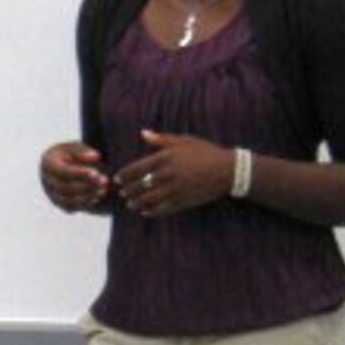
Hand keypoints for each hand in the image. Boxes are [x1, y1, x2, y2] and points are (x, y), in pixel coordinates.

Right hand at [40, 142, 108, 212]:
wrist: (64, 165)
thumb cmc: (73, 154)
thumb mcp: (77, 147)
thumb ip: (84, 151)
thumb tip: (95, 156)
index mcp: (48, 162)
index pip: (61, 171)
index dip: (79, 173)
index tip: (96, 172)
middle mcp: (46, 180)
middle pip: (64, 188)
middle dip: (86, 186)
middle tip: (105, 181)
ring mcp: (50, 193)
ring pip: (66, 200)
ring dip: (86, 197)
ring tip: (103, 189)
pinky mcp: (58, 203)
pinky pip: (70, 208)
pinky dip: (83, 204)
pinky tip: (96, 197)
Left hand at [115, 129, 233, 217]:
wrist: (227, 170)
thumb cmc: (205, 152)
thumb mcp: (184, 140)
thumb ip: (161, 139)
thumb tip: (142, 133)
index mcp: (166, 158)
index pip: (138, 168)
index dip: (125, 175)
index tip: (117, 179)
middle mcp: (168, 174)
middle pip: (141, 185)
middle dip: (129, 190)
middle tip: (122, 193)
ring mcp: (175, 189)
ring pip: (149, 199)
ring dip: (137, 203)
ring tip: (130, 204)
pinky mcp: (183, 201)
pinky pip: (162, 209)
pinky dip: (151, 212)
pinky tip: (145, 212)